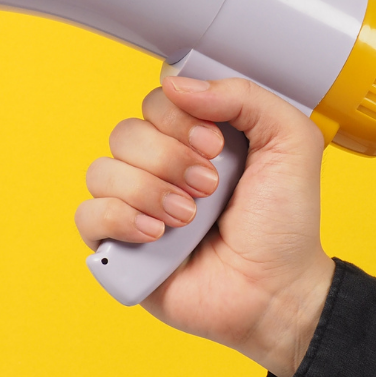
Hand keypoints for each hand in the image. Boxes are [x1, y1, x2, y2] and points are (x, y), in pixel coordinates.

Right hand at [75, 76, 334, 376]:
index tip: (214, 146)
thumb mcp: (289, 141)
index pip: (156, 102)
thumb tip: (176, 85)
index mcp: (192, 138)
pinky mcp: (118, 244)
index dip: (178, 120)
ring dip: (148, 192)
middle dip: (168, 160)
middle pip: (125, 134)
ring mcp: (135, 205)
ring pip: (101, 172)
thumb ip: (244, 96)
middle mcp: (159, 167)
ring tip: (187, 219)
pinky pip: (86, 214)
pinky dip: (119, 219)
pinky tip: (156, 235)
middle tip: (208, 188)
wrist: (278, 291)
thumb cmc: (284, 224)